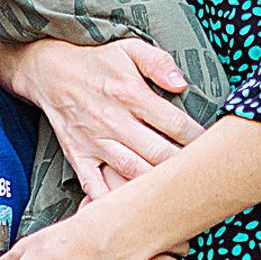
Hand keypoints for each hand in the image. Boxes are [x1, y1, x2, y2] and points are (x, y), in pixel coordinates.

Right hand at [17, 37, 203, 199]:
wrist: (49, 70)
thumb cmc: (97, 60)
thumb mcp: (129, 48)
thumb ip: (158, 62)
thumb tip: (181, 84)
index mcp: (131, 94)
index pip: (175, 124)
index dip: (198, 138)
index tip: (212, 147)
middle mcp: (113, 121)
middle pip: (158, 153)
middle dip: (183, 166)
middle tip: (202, 176)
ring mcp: (94, 141)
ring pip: (131, 171)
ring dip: (155, 185)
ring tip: (176, 193)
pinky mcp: (77, 155)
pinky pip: (93, 184)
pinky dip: (109, 200)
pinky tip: (128, 211)